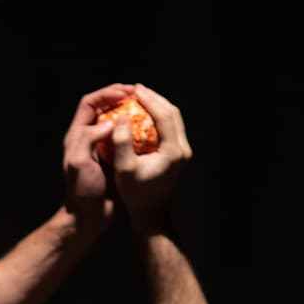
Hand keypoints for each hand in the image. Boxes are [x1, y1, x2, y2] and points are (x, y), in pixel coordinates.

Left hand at [61, 84, 131, 231]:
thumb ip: (89, 138)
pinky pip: (124, 138)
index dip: (106, 93)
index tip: (126, 92)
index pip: (89, 103)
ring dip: (129, 113)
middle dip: (119, 98)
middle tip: (139, 95)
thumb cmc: (81, 191)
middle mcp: (88, 138)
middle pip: (103, 108)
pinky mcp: (113, 159)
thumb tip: (108, 122)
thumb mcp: (79, 162)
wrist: (88, 217)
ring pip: (115, 122)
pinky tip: (148, 131)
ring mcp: (101, 148)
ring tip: (145, 108)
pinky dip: (135, 131)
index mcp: (77, 135)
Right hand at [109, 83, 191, 232]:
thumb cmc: (136, 195)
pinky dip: (160, 116)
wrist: (151, 214)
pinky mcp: (179, 154)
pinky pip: (172, 127)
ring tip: (141, 97)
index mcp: (173, 151)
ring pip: (175, 119)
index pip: (164, 116)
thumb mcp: (125, 170)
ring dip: (158, 105)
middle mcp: (183, 149)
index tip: (134, 90)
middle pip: (173, 113)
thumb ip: (122, 143)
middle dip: (155, 98)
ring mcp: (183, 152)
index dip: (149, 100)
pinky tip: (145, 114)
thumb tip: (120, 117)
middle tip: (137, 89)